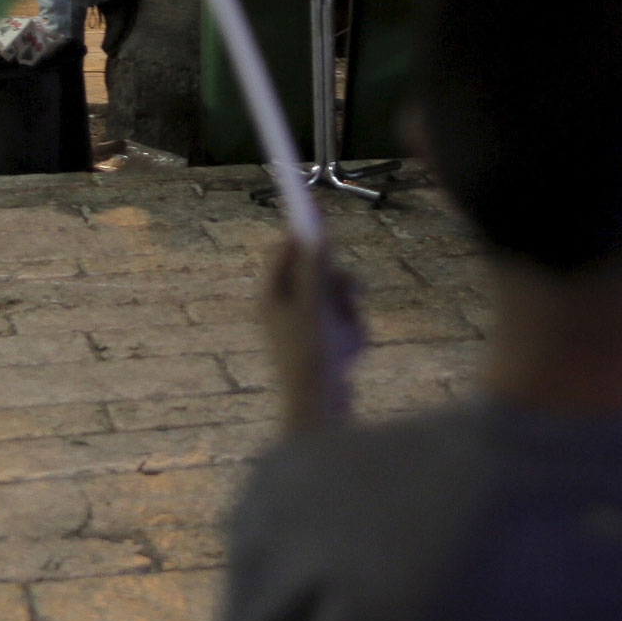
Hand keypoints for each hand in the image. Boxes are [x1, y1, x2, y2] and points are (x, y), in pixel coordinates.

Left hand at [259, 238, 362, 432]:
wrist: (320, 407)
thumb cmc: (309, 354)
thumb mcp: (313, 303)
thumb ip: (314, 265)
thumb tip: (314, 231)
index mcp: (270, 296)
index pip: (283, 251)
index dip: (302, 231)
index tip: (319, 213)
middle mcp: (284, 307)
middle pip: (313, 269)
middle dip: (335, 280)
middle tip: (347, 292)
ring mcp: (305, 324)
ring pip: (335, 293)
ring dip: (347, 305)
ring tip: (348, 330)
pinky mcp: (323, 341)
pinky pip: (344, 318)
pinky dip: (352, 328)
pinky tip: (350, 350)